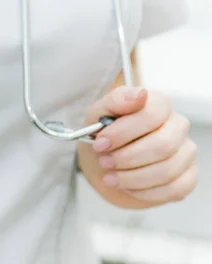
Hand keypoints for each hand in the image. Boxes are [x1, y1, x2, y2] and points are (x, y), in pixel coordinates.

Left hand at [84, 86, 197, 204]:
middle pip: (163, 145)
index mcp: (159, 104)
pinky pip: (174, 189)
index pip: (153, 114)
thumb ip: (116, 101)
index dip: (124, 132)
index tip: (101, 143)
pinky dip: (144, 191)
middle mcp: (177, 125)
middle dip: (127, 158)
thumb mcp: (99, 113)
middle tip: (104, 161)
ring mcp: (186, 152)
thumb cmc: (106, 133)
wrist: (107, 158)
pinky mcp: (188, 176)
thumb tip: (138, 95)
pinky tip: (127, 186)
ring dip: (132, 177)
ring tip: (110, 176)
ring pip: (167, 170)